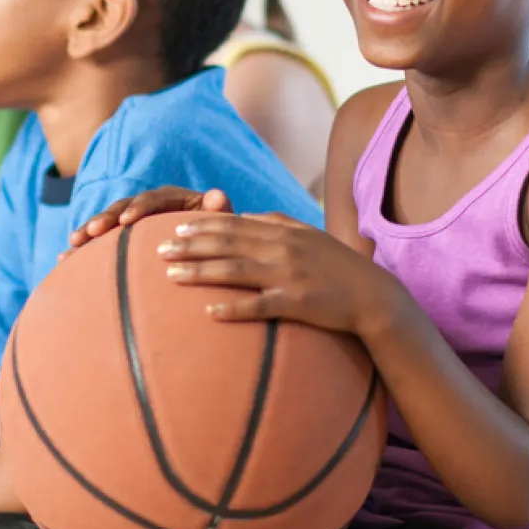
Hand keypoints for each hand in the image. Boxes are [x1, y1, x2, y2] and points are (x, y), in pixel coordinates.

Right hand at [65, 188, 231, 255]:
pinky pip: (99, 243)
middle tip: (90, 232)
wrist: (211, 250)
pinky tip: (62, 259)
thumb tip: (217, 195)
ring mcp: (133, 223)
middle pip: (124, 208)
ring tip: (73, 243)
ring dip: (89, 232)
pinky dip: (82, 250)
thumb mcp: (223, 223)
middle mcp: (150, 207)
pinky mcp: (122, 240)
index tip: (127, 222)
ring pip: (108, 224)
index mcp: (173, 199)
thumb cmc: (220, 236)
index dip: (138, 208)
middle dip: (106, 218)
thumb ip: (219, 210)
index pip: (154, 198)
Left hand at [158, 213, 397, 337]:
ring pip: (234, 271)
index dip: (201, 226)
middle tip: (158, 248)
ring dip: (200, 272)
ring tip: (170, 275)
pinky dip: (233, 308)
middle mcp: (282, 250)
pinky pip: (259, 306)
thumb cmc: (336, 265)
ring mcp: (288, 276)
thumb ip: (275, 223)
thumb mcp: (307, 235)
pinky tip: (209, 313)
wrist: (371, 294)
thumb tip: (243, 216)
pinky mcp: (297, 303)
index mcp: (282, 232)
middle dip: (189, 245)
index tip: (173, 228)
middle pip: (226, 244)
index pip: (233, 225)